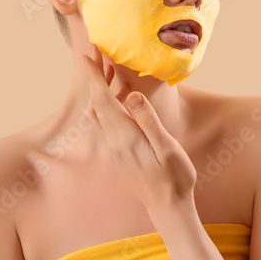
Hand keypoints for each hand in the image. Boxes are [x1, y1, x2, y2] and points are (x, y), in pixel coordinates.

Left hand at [81, 44, 196, 211]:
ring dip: (99, 90)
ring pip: (98, 113)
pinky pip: (105, 123)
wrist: (167, 207)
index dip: (94, 75)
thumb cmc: (173, 177)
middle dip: (94, 77)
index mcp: (124, 136)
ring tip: (108, 70)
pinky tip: (119, 98)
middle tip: (96, 53)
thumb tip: (132, 94)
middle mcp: (113, 141)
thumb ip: (148, 120)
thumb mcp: (166, 147)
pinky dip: (106, 104)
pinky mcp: (117, 153)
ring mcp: (113, 148)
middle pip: (95, 103)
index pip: (102, 99)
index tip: (87, 53)